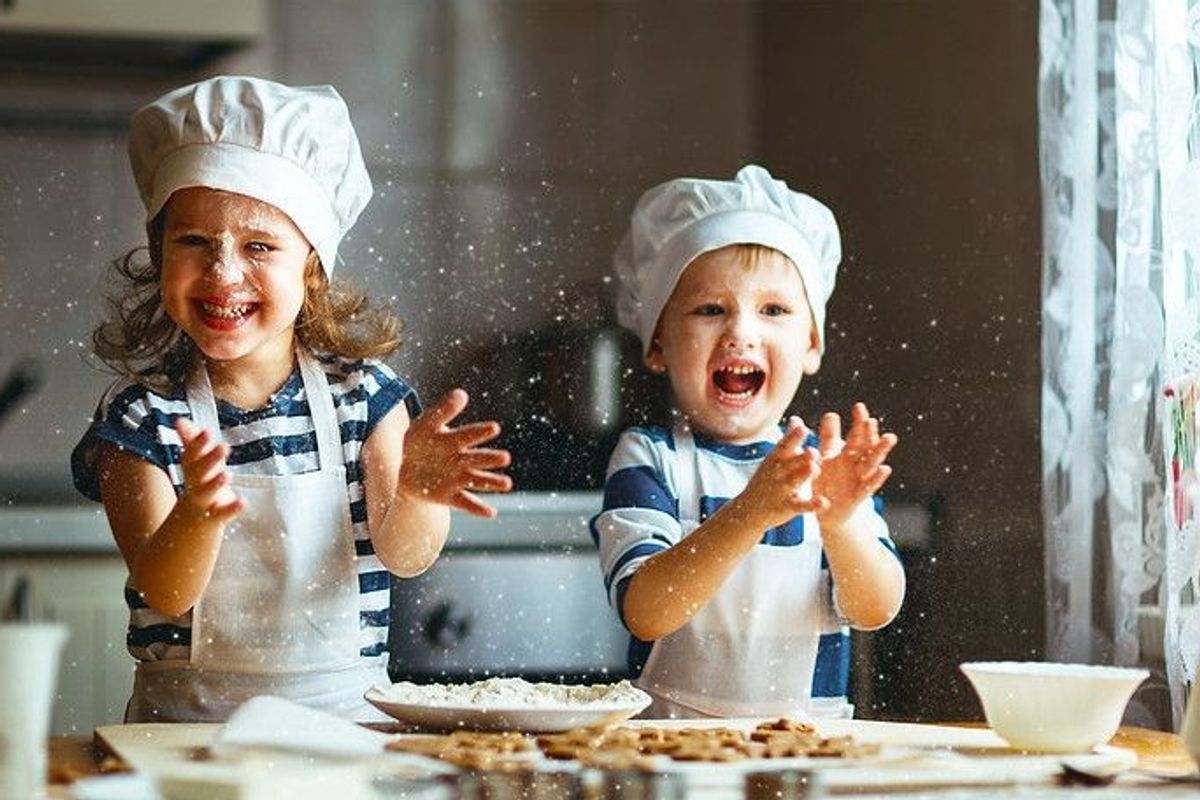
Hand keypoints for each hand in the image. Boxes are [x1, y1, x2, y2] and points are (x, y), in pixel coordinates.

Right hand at [174, 418, 243, 523]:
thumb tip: (179, 420)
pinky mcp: (215, 517)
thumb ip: (191, 442)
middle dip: (210, 459)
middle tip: (224, 446)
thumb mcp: (195, 465)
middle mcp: (195, 484)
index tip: (207, 431)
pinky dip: (232, 508)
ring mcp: (204, 501)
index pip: (191, 455)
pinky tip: (243, 501)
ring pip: (206, 492)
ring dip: (215, 483)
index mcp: (192, 470)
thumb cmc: (199, 486)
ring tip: (227, 474)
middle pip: (198, 471)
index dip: (198, 443)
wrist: (190, 525)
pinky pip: (222, 513)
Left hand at [399, 389, 512, 517]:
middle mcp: (461, 459)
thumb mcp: (425, 424)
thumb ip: (442, 410)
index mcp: (455, 440)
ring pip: (477, 480)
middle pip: (477, 459)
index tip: (494, 427)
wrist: (407, 469)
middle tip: (505, 457)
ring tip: (507, 484)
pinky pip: (466, 503)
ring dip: (492, 482)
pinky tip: (491, 513)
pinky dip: (478, 508)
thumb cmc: (420, 442)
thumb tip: (462, 393)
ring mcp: (457, 479)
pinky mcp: (451, 496)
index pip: (469, 435)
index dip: (480, 432)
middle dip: (490, 458)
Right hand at [738, 417, 828, 529]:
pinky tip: (824, 503)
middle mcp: (778, 473)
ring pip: (794, 481)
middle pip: (790, 463)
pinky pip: (801, 506)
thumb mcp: (774, 459)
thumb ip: (789, 440)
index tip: (802, 427)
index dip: (793, 437)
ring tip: (815, 469)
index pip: (784, 446)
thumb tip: (797, 419)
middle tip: (813, 450)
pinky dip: (812, 505)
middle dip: (801, 457)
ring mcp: (781, 490)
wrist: (748, 510)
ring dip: (804, 475)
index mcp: (776, 459)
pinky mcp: (787, 507)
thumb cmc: (766, 480)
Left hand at [812, 402, 897, 530]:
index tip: (859, 406)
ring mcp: (859, 480)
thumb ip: (828, 438)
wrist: (826, 511)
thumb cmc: (827, 481)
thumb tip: (832, 413)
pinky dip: (877, 478)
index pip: (856, 435)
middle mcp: (857, 466)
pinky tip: (885, 468)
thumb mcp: (825, 458)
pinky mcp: (857, 497)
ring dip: (880, 451)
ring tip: (890, 437)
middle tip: (872, 420)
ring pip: (871, 464)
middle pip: (866, 447)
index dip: (858, 422)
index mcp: (848, 455)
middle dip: (869, 434)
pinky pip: (868, 487)